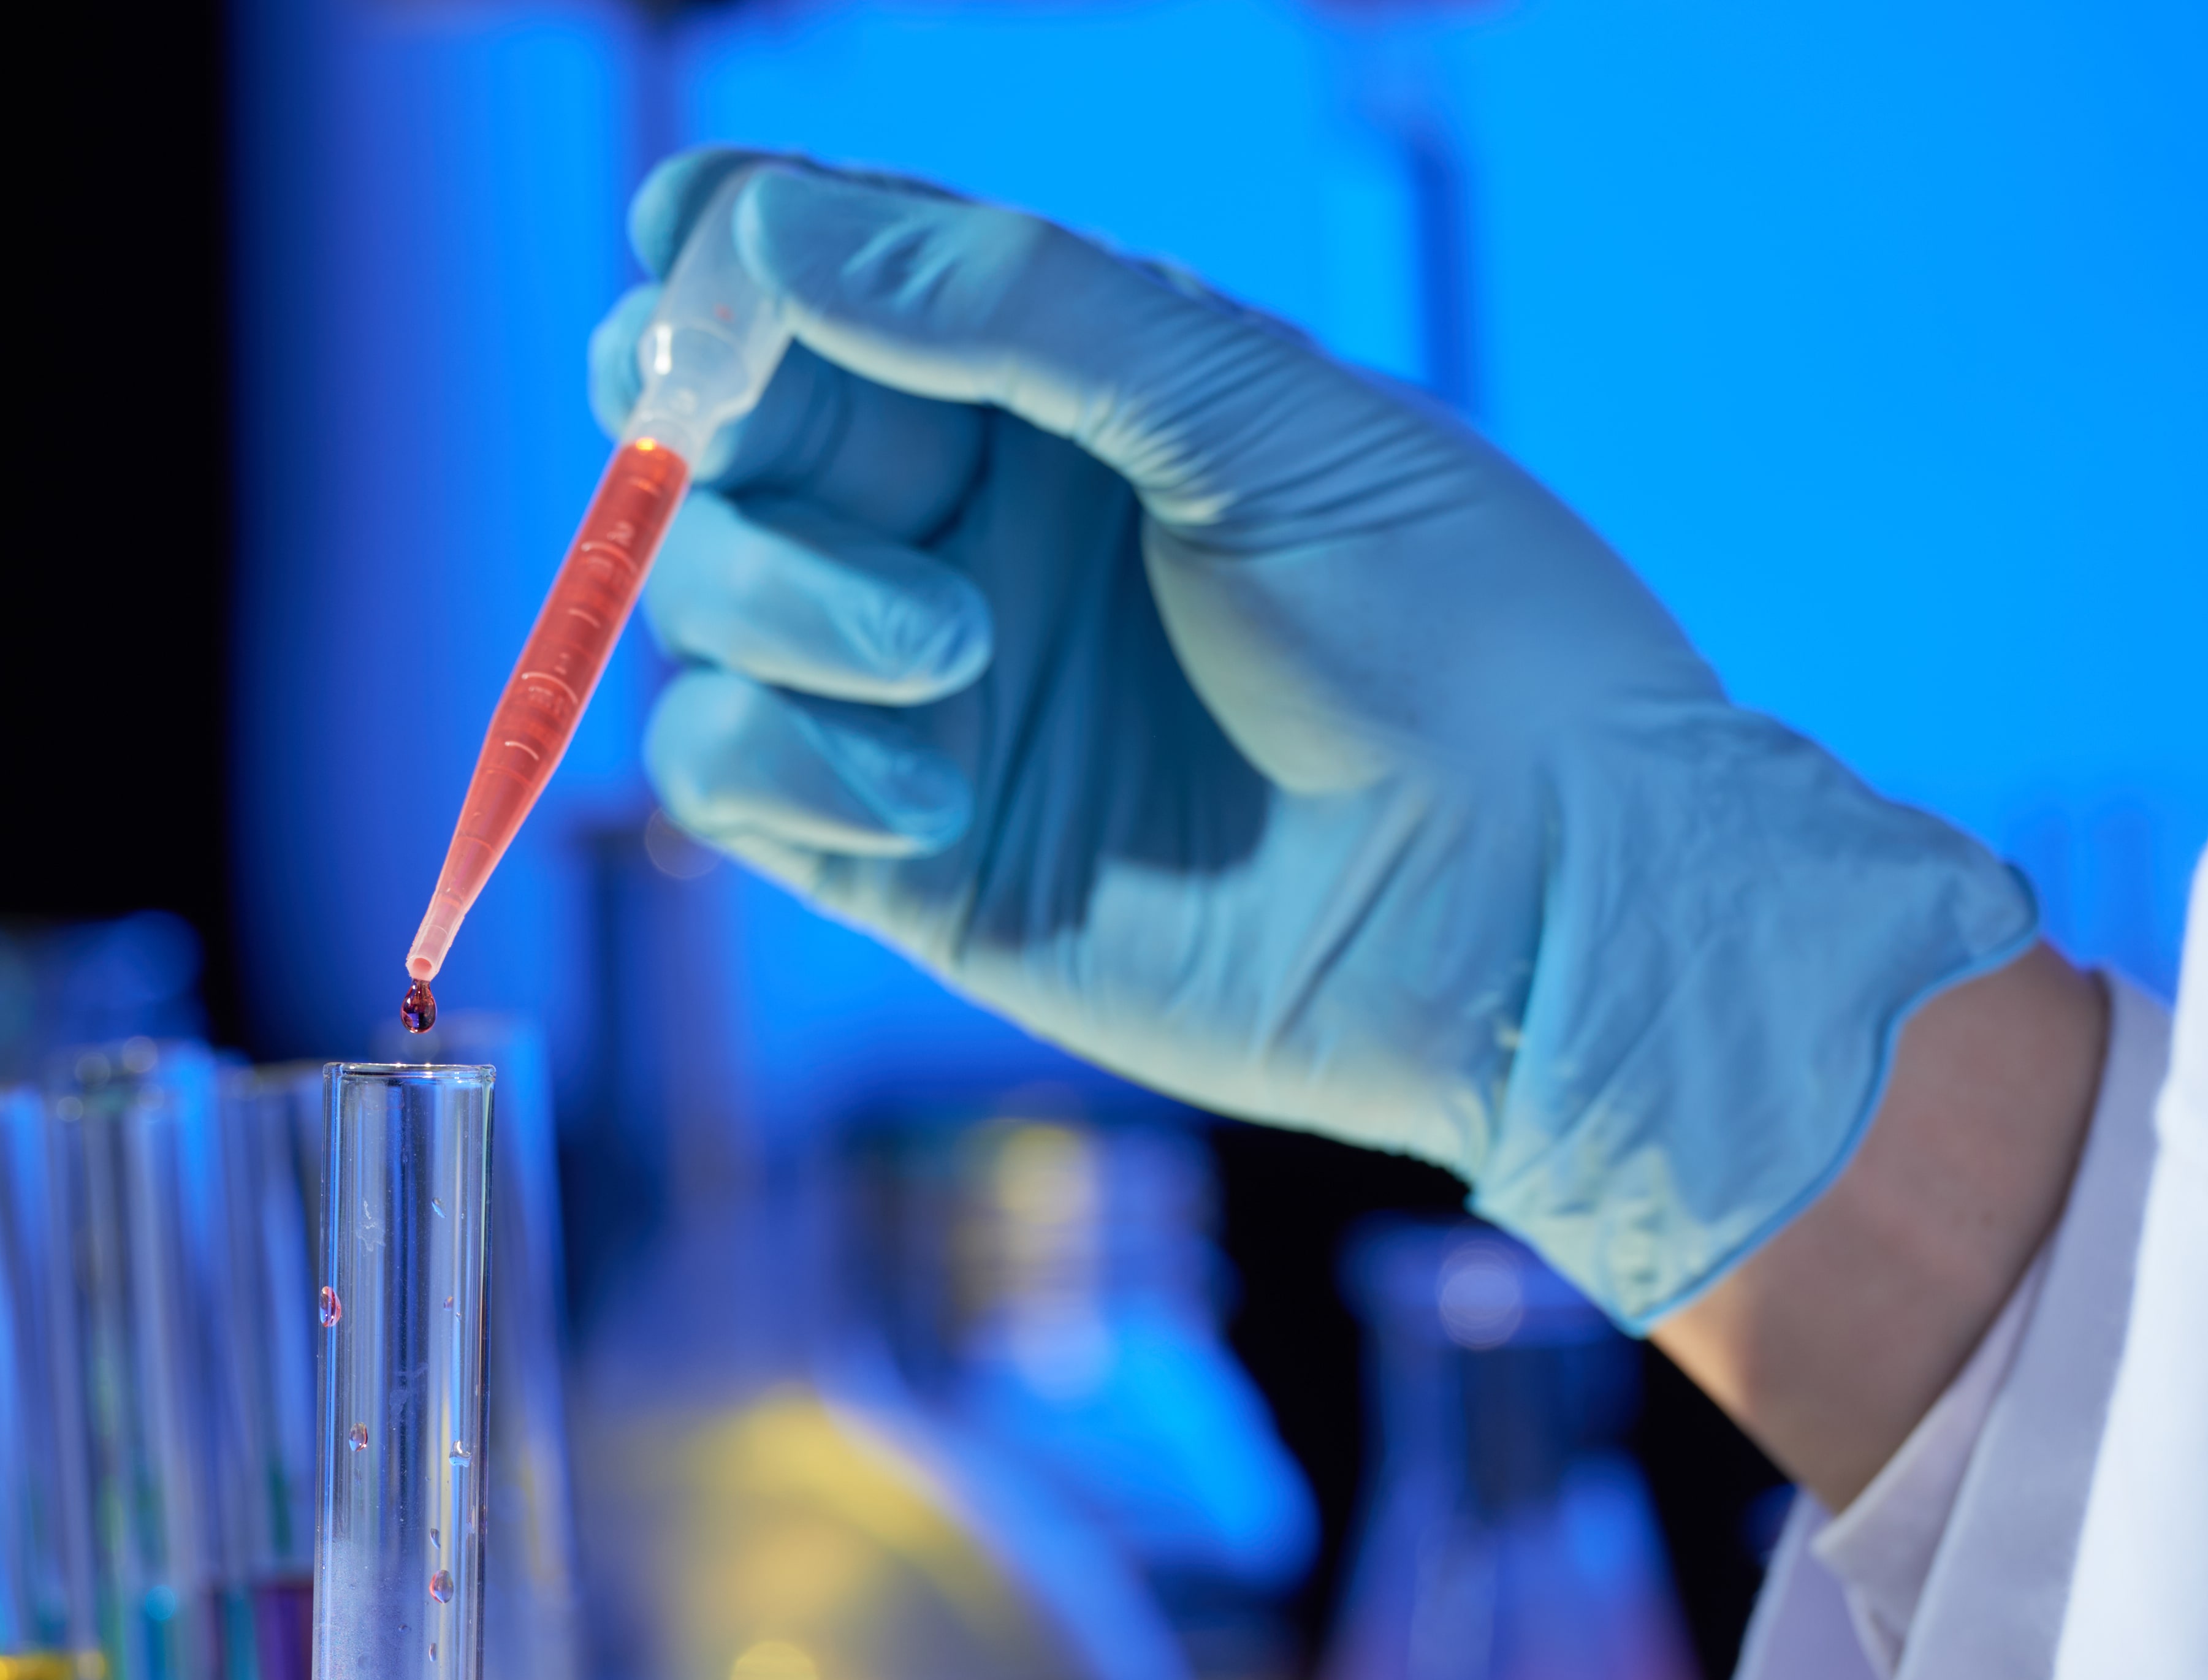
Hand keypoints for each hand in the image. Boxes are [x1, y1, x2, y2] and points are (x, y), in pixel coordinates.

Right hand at [604, 157, 2030, 1328]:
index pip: (832, 282)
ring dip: (779, 601)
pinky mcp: (899, 856)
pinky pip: (724, 773)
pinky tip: (932, 788)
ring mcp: (918, 694)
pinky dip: (783, 758)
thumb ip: (1014, 310)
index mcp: (1057, 392)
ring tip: (956, 653)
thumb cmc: (1457, 636)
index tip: (691, 234)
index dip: (732, 244)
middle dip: (689, 415)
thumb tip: (764, 221)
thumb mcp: (1256, 418)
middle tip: (701, 419)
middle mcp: (963, 530)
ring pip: (701, 602)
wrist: (1541, 907)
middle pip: (719, 436)